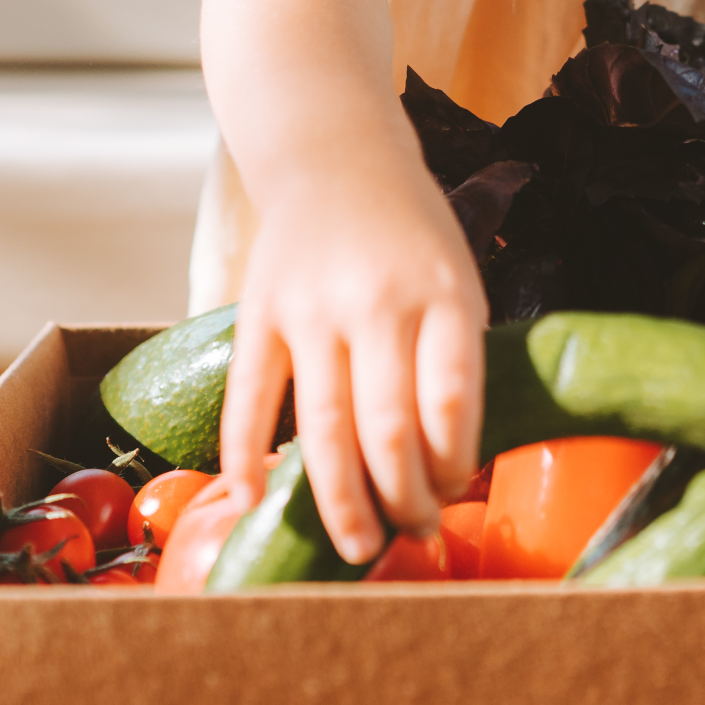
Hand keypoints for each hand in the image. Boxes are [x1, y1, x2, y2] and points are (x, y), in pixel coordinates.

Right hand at [218, 156, 487, 563]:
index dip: (453, 464)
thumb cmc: (409, 233)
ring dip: (341, 502)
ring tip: (358, 547)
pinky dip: (247, 458)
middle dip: (403, 500)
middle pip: (388, 429)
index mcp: (441, 292)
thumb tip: (449, 464)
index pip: (450, 400)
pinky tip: (257, 502)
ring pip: (324, 429)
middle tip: (410, 535)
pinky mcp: (259, 313)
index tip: (451, 493)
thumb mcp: (456, 277)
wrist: (336, 157)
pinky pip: (249, 400)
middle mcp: (377, 301)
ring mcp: (312, 308)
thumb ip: (452, 356)